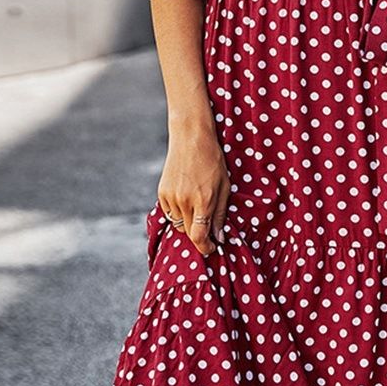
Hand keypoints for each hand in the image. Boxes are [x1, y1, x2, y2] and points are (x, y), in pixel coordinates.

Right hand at [157, 126, 230, 255]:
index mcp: (203, 200)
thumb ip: (220, 214)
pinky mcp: (162, 193)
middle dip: (199, 235)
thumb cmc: (213, 161)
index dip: (206, 247)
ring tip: (198, 208)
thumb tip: (219, 238)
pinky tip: (187, 200)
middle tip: (209, 229)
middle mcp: (184, 201)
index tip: (212, 247)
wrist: (190, 138)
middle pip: (188, 233)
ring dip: (189, 223)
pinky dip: (178, 214)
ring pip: (179, 225)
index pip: (199, 236)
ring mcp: (171, 197)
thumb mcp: (224, 187)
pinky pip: (170, 214)